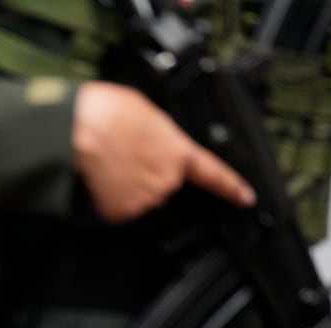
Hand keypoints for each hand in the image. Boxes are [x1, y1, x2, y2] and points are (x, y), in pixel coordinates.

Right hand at [72, 82, 253, 222]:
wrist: (84, 130)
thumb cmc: (111, 114)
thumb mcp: (147, 114)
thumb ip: (159, 136)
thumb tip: (151, 144)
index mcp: (178, 152)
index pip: (213, 174)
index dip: (231, 187)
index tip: (245, 197)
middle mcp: (166, 179)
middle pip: (160, 183)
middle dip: (143, 172)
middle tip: (123, 154)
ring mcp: (144, 198)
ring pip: (136, 195)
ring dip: (122, 183)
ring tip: (108, 162)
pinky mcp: (121, 211)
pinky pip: (115, 206)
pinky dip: (106, 196)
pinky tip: (100, 176)